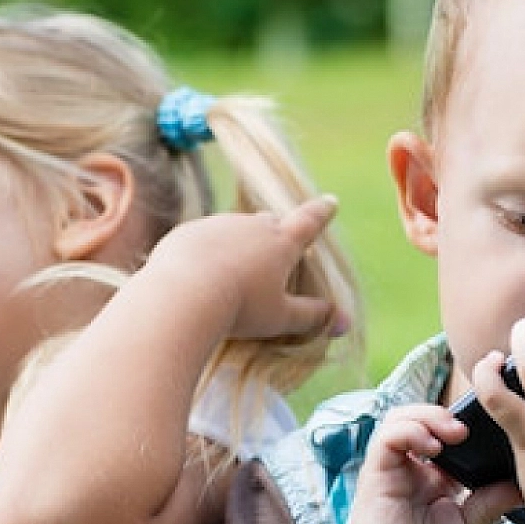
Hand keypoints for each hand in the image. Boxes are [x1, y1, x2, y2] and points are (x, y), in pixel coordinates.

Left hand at [146, 197, 349, 341]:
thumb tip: (343, 322)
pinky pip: (202, 239)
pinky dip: (206, 253)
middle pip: (270, 222)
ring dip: (238, 244)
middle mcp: (251, 225)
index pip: (309, 221)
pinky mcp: (187, 232)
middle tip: (276, 247)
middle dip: (276, 231)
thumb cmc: (240, 308)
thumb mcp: (280, 318)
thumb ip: (312, 317)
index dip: (321, 213)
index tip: (330, 201)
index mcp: (281, 241)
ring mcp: (217, 225)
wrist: (181, 295)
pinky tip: (197, 276)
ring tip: (231, 273)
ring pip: (234, 229)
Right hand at [334, 405, 520, 523]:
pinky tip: (434, 447)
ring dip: (430, 417)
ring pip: (402, 418)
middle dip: (448, 415)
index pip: (444, 434)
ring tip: (456, 434)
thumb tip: (522, 483)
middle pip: (421, 418)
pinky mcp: (376, 474)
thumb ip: (490, 500)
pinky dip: (411, 431)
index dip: (467, 426)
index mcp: (431, 479)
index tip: (493, 433)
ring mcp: (391, 470)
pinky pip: (388, 436)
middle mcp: (410, 469)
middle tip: (474, 430)